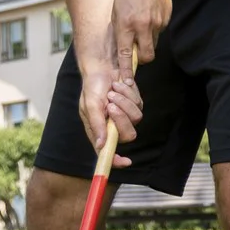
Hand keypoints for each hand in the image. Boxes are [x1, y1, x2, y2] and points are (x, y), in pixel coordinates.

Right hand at [78, 51, 143, 166]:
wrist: (102, 68)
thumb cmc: (92, 87)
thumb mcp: (91, 105)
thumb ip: (97, 125)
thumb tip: (101, 145)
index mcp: (100, 131)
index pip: (109, 152)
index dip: (117, 160)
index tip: (126, 161)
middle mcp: (114, 127)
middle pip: (128, 135)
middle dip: (121, 119)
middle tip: (111, 104)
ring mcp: (126, 116)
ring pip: (136, 117)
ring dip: (124, 101)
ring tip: (112, 90)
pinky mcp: (135, 105)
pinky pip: (139, 104)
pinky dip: (128, 93)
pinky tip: (119, 85)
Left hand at [112, 0, 173, 66]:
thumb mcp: (117, 10)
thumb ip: (120, 30)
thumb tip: (125, 48)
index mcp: (125, 25)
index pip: (126, 53)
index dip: (126, 69)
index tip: (126, 81)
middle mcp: (141, 27)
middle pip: (146, 56)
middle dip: (143, 59)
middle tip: (139, 52)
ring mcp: (155, 24)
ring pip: (153, 43)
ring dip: (148, 40)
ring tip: (143, 23)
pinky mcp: (165, 21)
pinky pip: (159, 32)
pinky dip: (154, 29)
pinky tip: (150, 15)